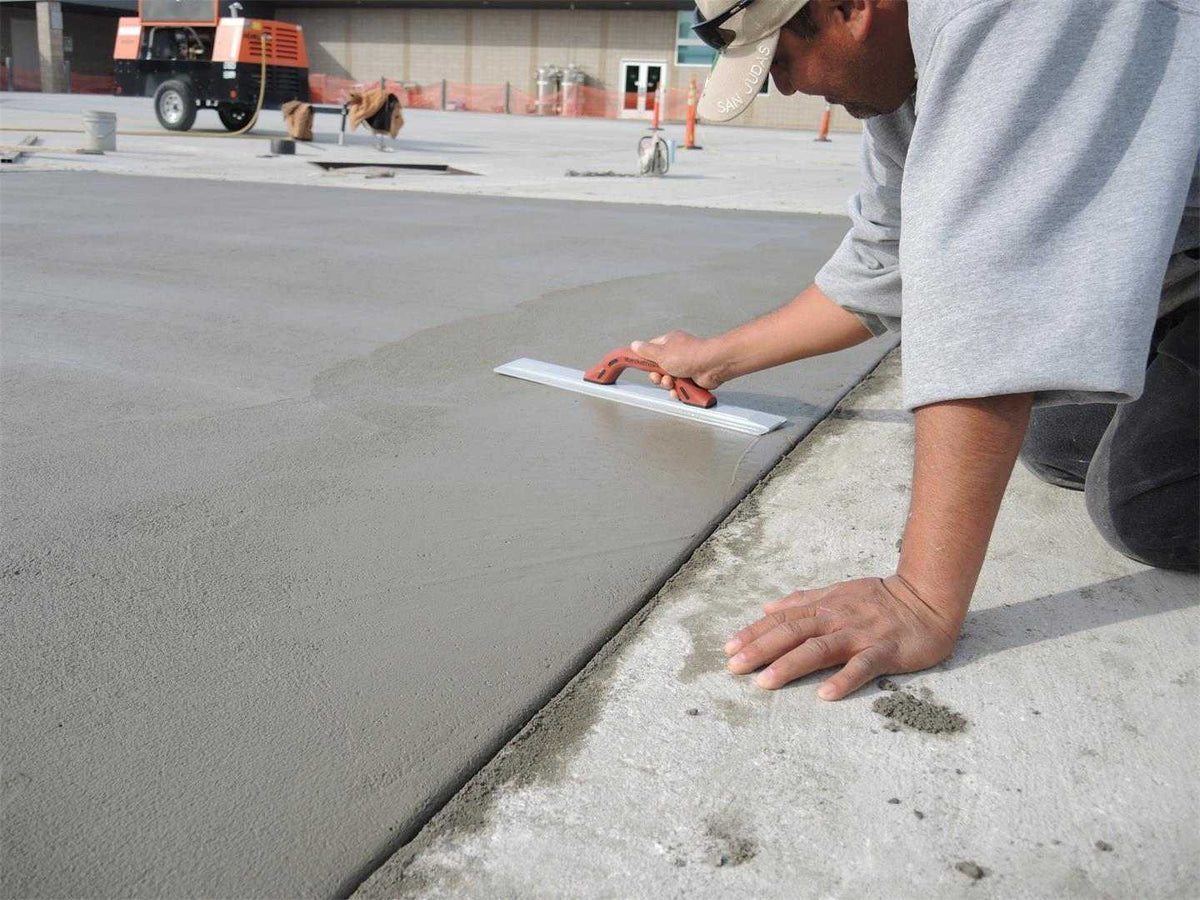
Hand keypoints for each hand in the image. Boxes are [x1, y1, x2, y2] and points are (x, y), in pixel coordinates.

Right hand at [629, 332, 727, 399]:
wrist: (711, 366)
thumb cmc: (689, 355)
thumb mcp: (661, 352)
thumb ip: (646, 351)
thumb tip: (635, 344)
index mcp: (669, 343)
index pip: (651, 350)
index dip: (645, 359)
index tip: (640, 365)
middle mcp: (677, 354)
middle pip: (659, 369)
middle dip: (657, 376)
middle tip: (659, 377)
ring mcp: (685, 367)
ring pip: (668, 380)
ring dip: (667, 384)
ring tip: (672, 382)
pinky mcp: (692, 380)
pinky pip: (679, 388)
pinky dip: (678, 391)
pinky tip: (679, 390)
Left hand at [723, 576, 962, 699]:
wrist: (928, 597)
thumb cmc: (880, 599)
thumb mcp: (837, 592)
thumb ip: (803, 601)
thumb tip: (767, 608)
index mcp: (825, 606)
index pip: (782, 620)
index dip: (754, 633)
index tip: (728, 649)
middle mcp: (837, 618)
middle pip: (793, 632)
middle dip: (761, 649)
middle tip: (734, 667)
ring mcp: (861, 634)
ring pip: (820, 649)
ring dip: (790, 665)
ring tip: (765, 682)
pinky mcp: (887, 650)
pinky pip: (863, 666)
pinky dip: (844, 679)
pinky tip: (825, 695)